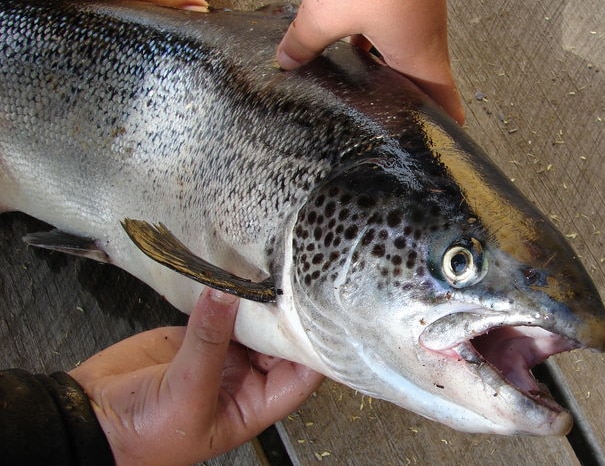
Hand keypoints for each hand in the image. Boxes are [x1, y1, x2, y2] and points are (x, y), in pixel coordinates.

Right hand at [70, 288, 323, 465]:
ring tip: (272, 270)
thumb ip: (210, 341)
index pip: (301, 375)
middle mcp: (244, 379)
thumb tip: (227, 294)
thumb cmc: (146, 435)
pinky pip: (219, 312)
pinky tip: (237, 274)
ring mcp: (220, 355)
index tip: (325, 315)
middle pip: (280, 344)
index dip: (314, 348)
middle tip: (299, 280)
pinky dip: (226, 295)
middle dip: (288, 318)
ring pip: (252, 324)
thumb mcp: (188, 392)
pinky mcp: (195, 335)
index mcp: (253, 406)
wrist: (91, 422)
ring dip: (258, 302)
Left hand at [276, 0, 465, 124]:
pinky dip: (378, 38)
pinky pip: (395, 26)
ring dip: (391, 68)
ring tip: (370, 87)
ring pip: (407, 51)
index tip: (447, 138)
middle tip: (399, 122)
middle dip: (411, 101)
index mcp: (418, 52)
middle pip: (424, 78)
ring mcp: (416, 11)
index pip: (444, 99)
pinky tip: (356, 38)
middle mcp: (425, 34)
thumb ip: (305, 42)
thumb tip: (288, 60)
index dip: (447, 123)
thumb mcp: (327, 12)